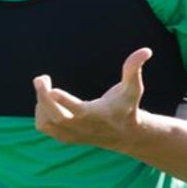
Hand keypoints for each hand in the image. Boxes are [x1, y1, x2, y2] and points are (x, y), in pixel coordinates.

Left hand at [32, 48, 152, 148]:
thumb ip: (134, 70)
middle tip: (41, 78)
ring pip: (45, 122)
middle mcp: (81, 127)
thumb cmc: (127, 107)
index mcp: (95, 115)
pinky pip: (44, 127)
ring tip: (46, 88)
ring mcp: (71, 134)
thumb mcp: (133, 89)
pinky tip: (48, 100)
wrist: (125, 135)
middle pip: (55, 117)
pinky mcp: (65, 137)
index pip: (76, 110)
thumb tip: (146, 51)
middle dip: (43, 97)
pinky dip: (40, 113)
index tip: (53, 88)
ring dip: (41, 103)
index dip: (63, 101)